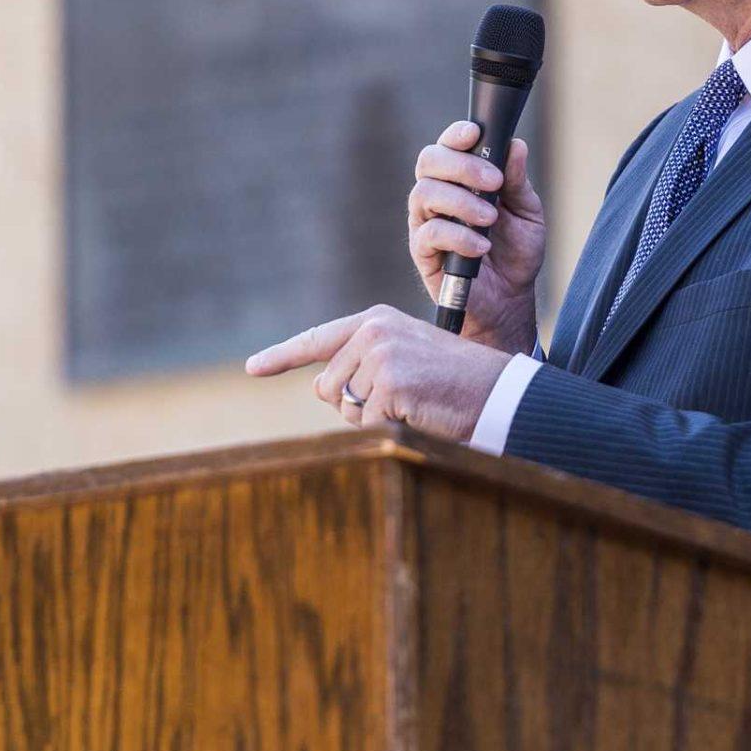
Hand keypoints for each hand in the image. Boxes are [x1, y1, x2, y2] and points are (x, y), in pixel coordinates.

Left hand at [244, 305, 510, 440]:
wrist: (496, 391)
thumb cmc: (453, 382)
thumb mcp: (406, 358)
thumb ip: (364, 363)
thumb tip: (322, 390)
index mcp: (375, 320)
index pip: (318, 340)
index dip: (281, 356)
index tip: (253, 368)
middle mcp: (372, 332)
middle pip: (327, 387)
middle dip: (353, 405)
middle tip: (399, 400)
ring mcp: (379, 356)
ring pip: (344, 409)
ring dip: (372, 419)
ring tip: (411, 404)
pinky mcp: (389, 384)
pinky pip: (366, 425)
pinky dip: (387, 430)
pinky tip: (416, 414)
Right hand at [409, 122, 544, 352]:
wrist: (510, 299)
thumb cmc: (515, 252)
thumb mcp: (527, 212)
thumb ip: (517, 181)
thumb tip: (515, 146)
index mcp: (459, 179)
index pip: (447, 146)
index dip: (455, 135)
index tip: (474, 134)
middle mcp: (437, 195)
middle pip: (429, 161)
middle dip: (461, 165)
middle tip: (493, 182)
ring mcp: (426, 222)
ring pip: (425, 193)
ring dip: (462, 201)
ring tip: (491, 219)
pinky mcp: (423, 252)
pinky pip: (430, 233)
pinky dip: (459, 236)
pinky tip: (482, 246)